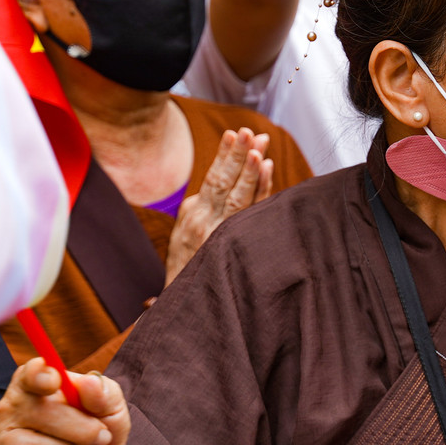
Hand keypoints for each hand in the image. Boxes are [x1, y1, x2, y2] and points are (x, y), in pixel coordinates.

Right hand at [0, 360, 128, 444]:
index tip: (56, 381)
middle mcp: (12, 413)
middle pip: (34, 412)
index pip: (27, 375)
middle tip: (99, 435)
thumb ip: (105, 394)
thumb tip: (90, 384)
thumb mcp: (113, 410)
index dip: (38, 375)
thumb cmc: (100, 432)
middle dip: (76, 426)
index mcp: (35, 387)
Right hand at [164, 128, 273, 286]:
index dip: (227, 157)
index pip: (215, 180)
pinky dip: (259, 188)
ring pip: (235, 192)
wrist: (178, 314)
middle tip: (250, 130)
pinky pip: (247, 211)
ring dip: (248, 164)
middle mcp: (200, 220)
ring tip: (259, 142)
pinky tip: (266, 168)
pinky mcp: (226, 244)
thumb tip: (217, 195)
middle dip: (237, 152)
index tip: (235, 135)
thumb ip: (202, 222)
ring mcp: (214, 232)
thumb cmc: (185, 281)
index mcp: (191, 216)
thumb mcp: (185, 249)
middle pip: (223, 179)